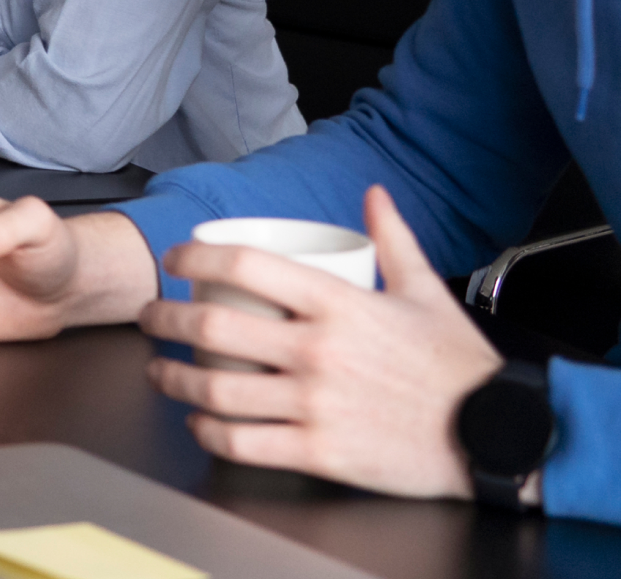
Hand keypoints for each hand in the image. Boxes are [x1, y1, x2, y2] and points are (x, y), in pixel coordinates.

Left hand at [138, 185, 501, 499]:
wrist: (497, 435)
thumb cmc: (459, 367)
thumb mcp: (426, 292)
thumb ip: (395, 239)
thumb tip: (374, 194)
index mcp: (340, 304)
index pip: (244, 265)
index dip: (194, 258)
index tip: (174, 260)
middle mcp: (319, 351)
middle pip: (211, 328)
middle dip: (163, 320)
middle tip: (149, 318)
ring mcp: (316, 404)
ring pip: (215, 390)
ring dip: (172, 380)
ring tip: (160, 372)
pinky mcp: (320, 451)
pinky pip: (242, 442)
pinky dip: (208, 432)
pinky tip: (199, 423)